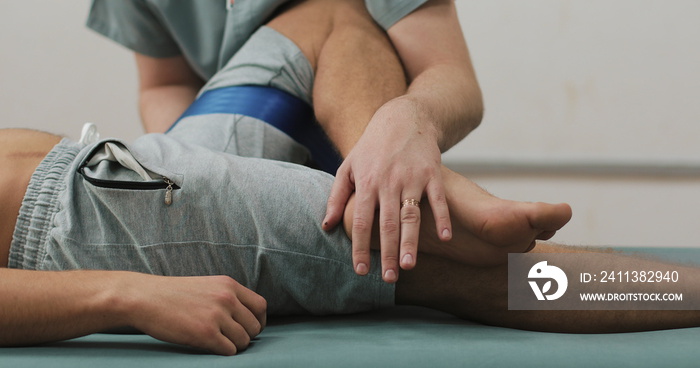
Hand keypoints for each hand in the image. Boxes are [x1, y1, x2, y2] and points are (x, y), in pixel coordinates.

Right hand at [124, 274, 266, 354]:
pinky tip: (210, 347)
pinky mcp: (205, 334)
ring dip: (234, 346)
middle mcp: (227, 298)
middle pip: (254, 326)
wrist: (144, 298)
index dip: (257, 321)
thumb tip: (246, 317)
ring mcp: (217, 316)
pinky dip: (223, 352)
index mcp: (229, 285)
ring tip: (219, 343)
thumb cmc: (173, 295)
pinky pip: (229, 350)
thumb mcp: (207, 286)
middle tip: (231, 339)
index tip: (249, 328)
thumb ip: (227, 296)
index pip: (260, 306)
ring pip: (244, 341)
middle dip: (246, 336)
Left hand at [322, 97, 451, 282]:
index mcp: (366, 183)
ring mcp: (411, 178)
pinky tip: (446, 238)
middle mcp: (388, 182)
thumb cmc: (372, 147)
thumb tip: (326, 227)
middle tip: (388, 279)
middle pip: (387, 224)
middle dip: (387, 253)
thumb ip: (337, 197)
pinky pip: (438, 199)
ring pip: (411, 216)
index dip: (360, 247)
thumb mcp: (348, 166)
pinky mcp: (432, 173)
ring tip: (409, 266)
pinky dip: (443, 218)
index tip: (360, 270)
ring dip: (411, 242)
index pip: (361, 221)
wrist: (403, 117)